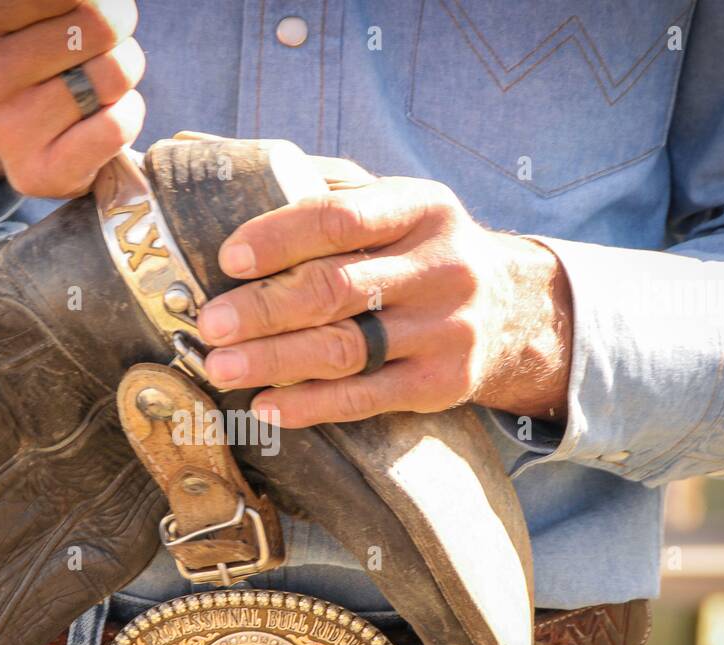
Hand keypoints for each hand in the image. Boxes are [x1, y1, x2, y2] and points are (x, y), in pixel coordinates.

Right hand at [0, 0, 145, 198]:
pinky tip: (104, 114)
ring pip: (114, 74)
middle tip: (95, 42)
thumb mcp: (24, 6)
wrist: (9, 126)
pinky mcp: (36, 174)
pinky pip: (117, 126)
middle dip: (115, 27)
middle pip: (99, 22)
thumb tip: (96, 6)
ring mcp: (4, 131)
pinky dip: (129, 112)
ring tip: (93, 78)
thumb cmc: (30, 47)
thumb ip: (63, 0)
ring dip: (124, 69)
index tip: (77, 8)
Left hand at [197, 162, 573, 427]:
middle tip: (210, 324)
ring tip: (220, 367)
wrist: (513, 309)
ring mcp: (446, 329)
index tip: (228, 258)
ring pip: (344, 348)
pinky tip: (265, 405)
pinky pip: (364, 398)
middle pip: (335, 289)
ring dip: (273, 360)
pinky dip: (309, 404)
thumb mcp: (393, 202)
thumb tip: (226, 161)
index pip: (340, 218)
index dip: (278, 238)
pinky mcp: (443, 382)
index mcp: (421, 207)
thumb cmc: (419, 249)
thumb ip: (325, 186)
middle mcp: (441, 266)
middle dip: (262, 308)